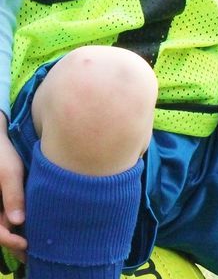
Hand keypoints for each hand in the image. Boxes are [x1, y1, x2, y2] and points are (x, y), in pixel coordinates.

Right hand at [0, 130, 25, 259]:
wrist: (1, 139)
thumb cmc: (3, 152)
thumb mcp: (8, 170)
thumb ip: (12, 194)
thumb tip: (18, 221)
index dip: (9, 240)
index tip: (26, 243)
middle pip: (1, 232)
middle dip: (15, 245)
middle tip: (35, 254)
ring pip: (6, 226)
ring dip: (18, 238)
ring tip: (37, 247)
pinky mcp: (4, 201)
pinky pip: (9, 218)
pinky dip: (20, 226)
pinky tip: (34, 229)